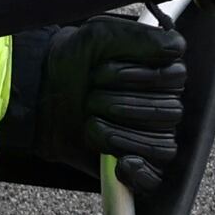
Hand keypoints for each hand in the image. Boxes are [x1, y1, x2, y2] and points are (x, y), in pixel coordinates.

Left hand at [35, 12, 189, 179]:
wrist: (38, 94)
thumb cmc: (71, 62)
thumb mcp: (100, 36)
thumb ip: (140, 37)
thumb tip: (176, 48)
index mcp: (161, 74)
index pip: (176, 78)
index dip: (142, 77)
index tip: (104, 73)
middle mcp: (163, 105)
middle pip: (170, 113)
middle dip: (123, 105)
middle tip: (91, 97)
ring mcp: (151, 137)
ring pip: (162, 144)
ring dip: (120, 134)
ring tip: (90, 122)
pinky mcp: (135, 165)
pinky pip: (155, 178)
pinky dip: (140, 172)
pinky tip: (122, 162)